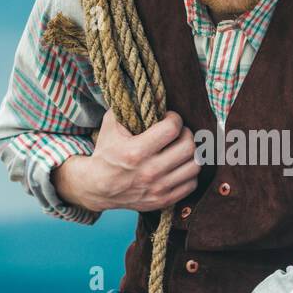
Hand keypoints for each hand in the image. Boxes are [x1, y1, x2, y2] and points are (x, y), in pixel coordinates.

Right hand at [52, 109, 199, 211]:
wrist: (97, 187)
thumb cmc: (106, 152)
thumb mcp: (111, 125)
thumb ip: (129, 107)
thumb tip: (154, 92)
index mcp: (136, 152)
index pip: (172, 129)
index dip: (174, 118)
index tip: (169, 118)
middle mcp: (149, 172)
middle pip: (188, 146)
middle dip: (186, 134)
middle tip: (178, 132)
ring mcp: (158, 188)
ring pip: (195, 165)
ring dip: (191, 153)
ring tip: (181, 148)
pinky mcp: (164, 200)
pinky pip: (191, 183)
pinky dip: (189, 172)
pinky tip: (179, 165)